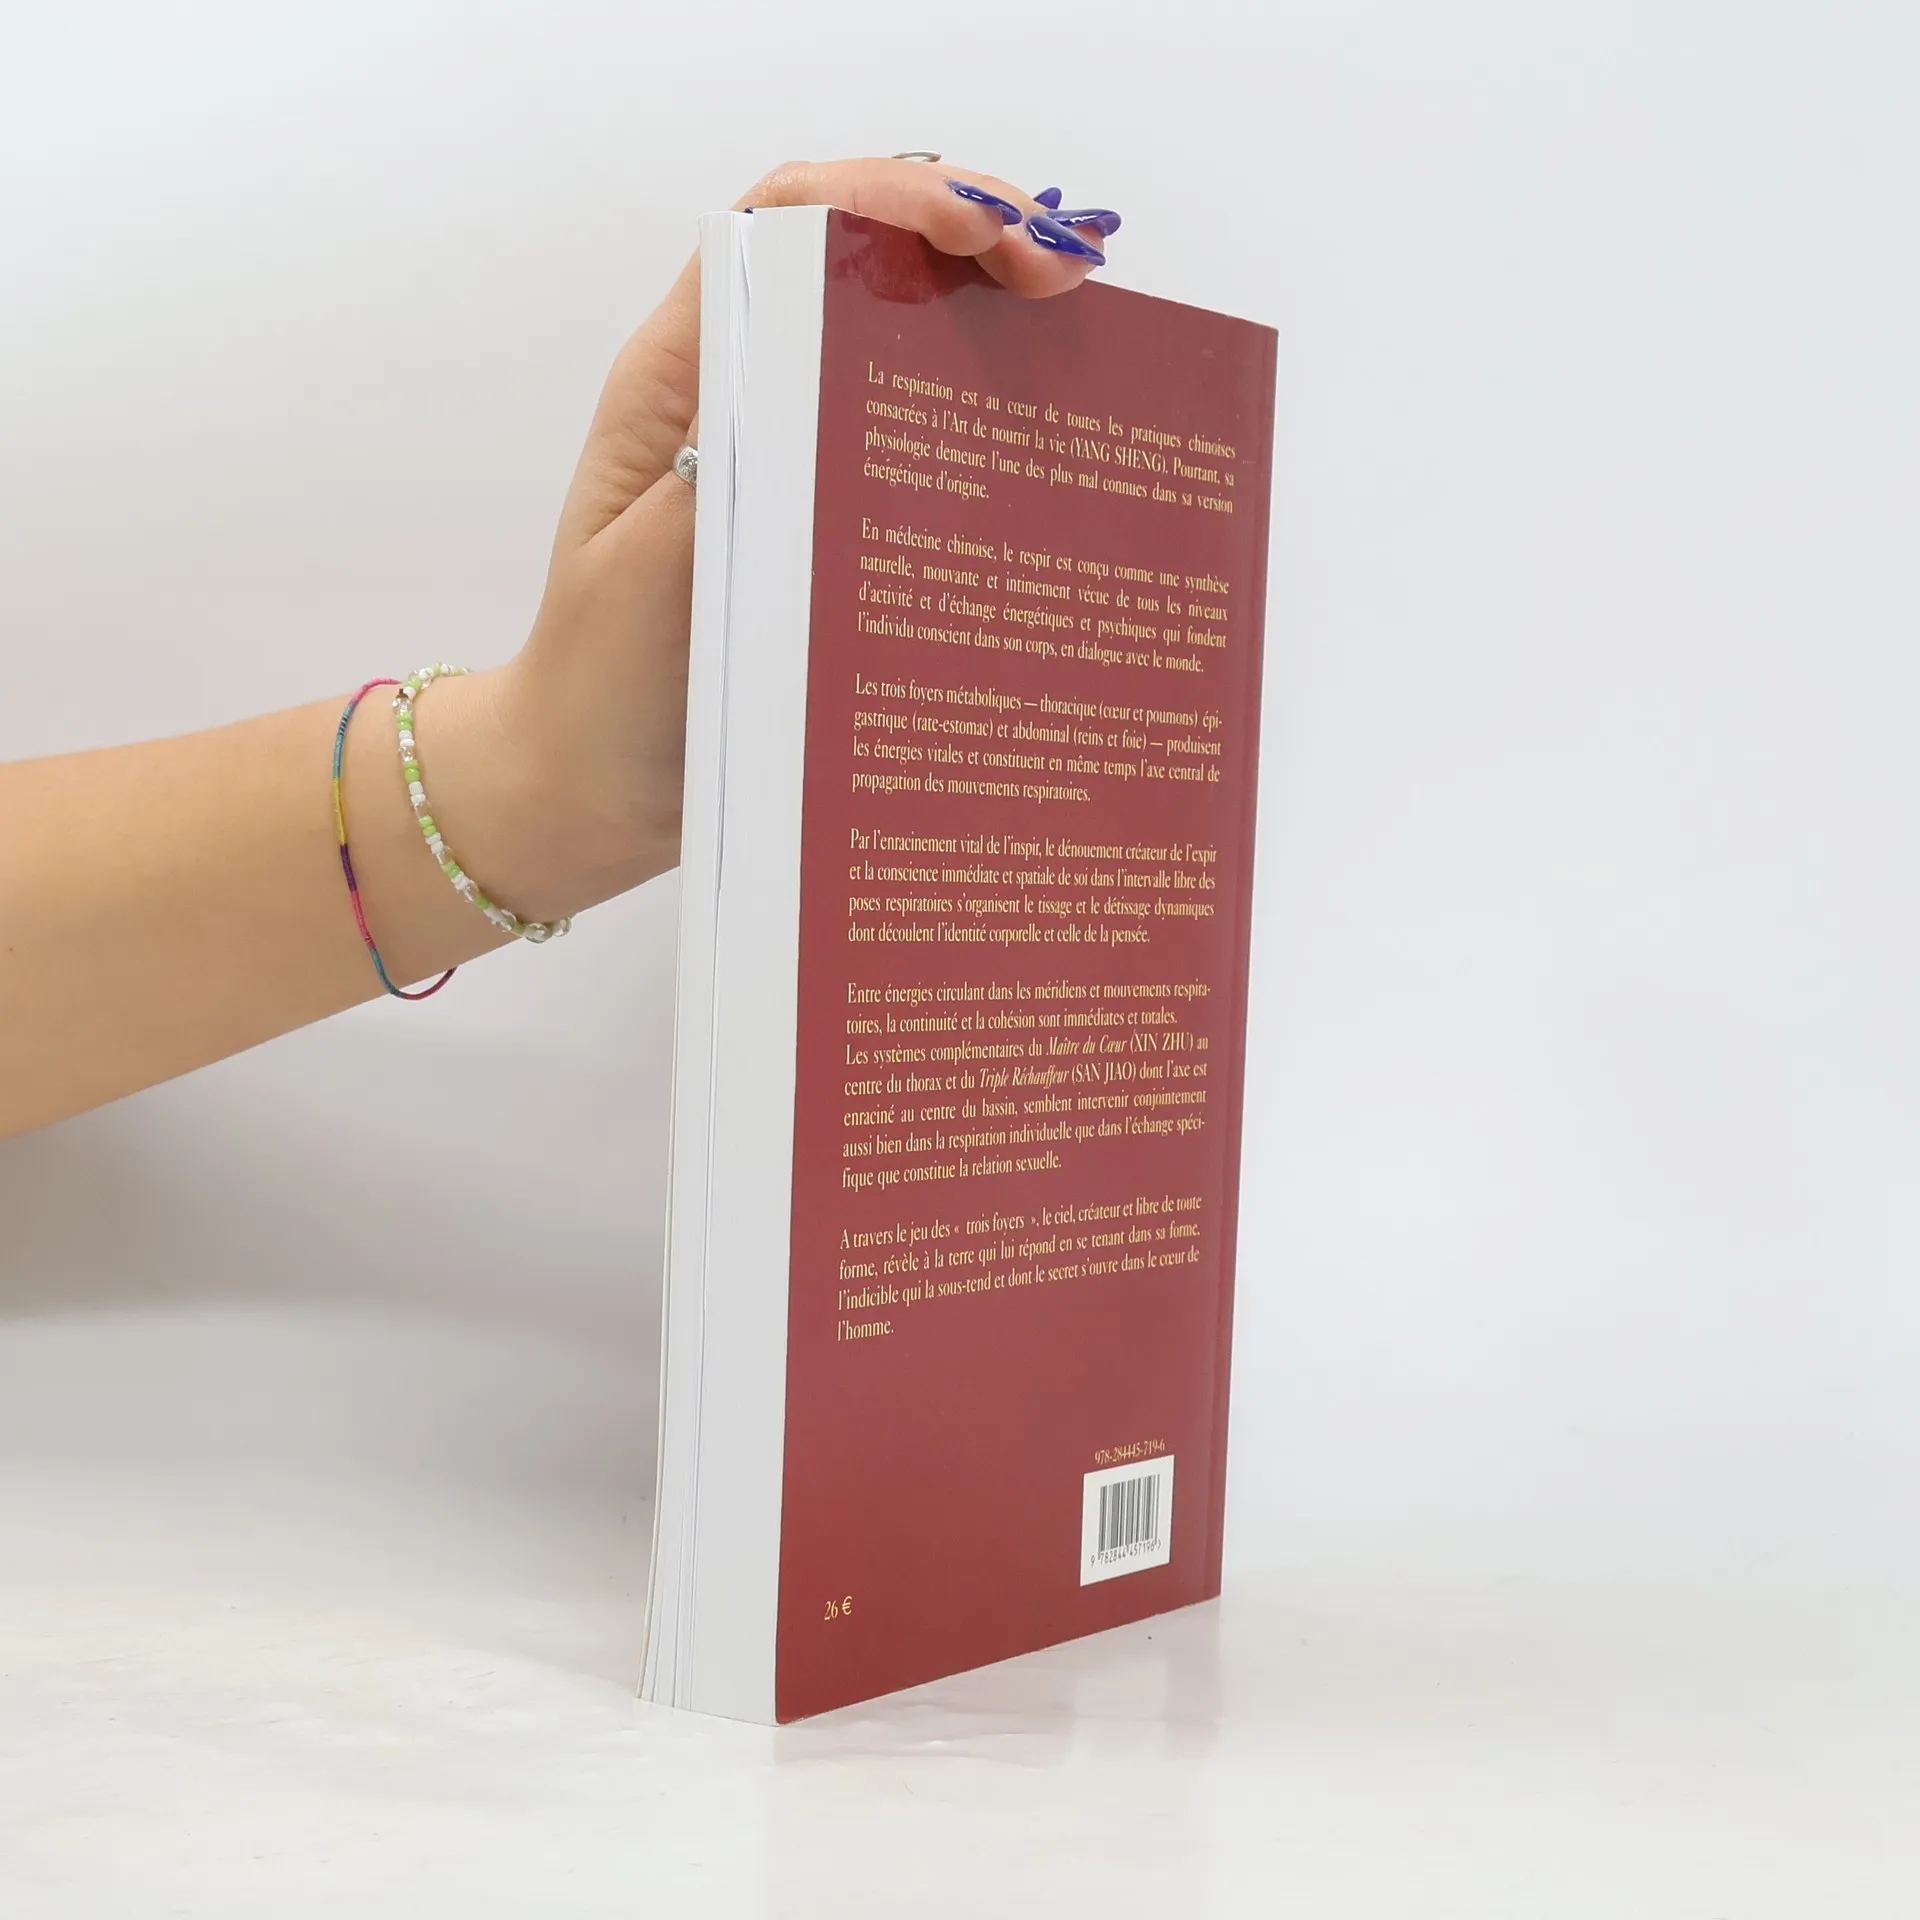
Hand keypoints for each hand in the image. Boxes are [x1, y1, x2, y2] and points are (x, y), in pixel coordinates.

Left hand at [429, 159, 1118, 924]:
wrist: (589, 788)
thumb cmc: (600, 686)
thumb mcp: (649, 581)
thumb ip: (723, 483)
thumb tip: (819, 386)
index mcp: (681, 380)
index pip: (785, 224)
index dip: (891, 198)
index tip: (989, 234)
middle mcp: (739, 397)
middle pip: (858, 262)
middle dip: (969, 240)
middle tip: (1066, 281)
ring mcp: (786, 458)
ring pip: (894, 346)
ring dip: (986, 322)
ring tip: (1078, 332)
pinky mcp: (822, 525)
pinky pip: (906, 447)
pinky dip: (977, 422)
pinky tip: (1044, 441)